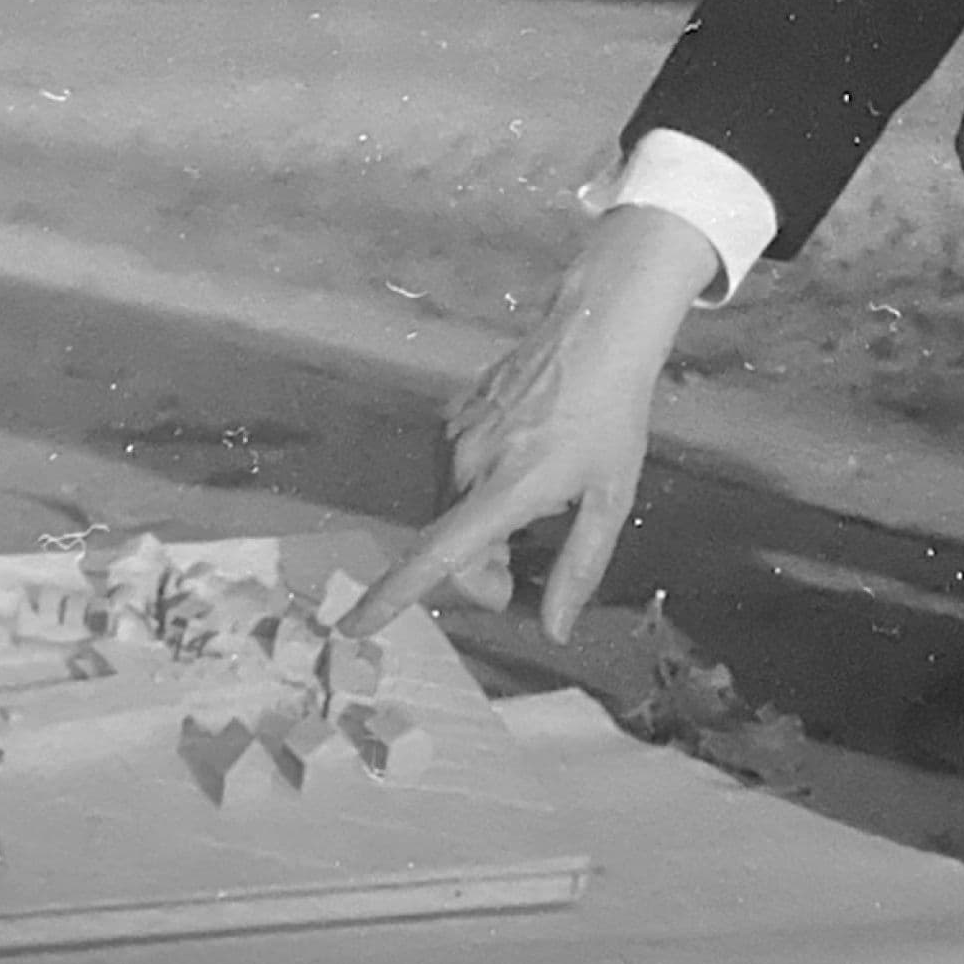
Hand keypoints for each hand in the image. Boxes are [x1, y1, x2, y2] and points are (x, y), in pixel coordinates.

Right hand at [339, 205, 718, 643]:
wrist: (596, 334)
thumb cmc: (611, 417)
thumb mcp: (611, 498)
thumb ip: (579, 568)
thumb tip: (554, 630)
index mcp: (505, 489)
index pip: (435, 555)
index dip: (390, 596)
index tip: (352, 623)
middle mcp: (469, 463)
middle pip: (449, 547)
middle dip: (479, 573)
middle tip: (518, 576)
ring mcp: (458, 434)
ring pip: (451, 509)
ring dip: (479, 530)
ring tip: (535, 509)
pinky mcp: (456, 412)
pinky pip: (455, 471)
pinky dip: (477, 490)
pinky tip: (521, 466)